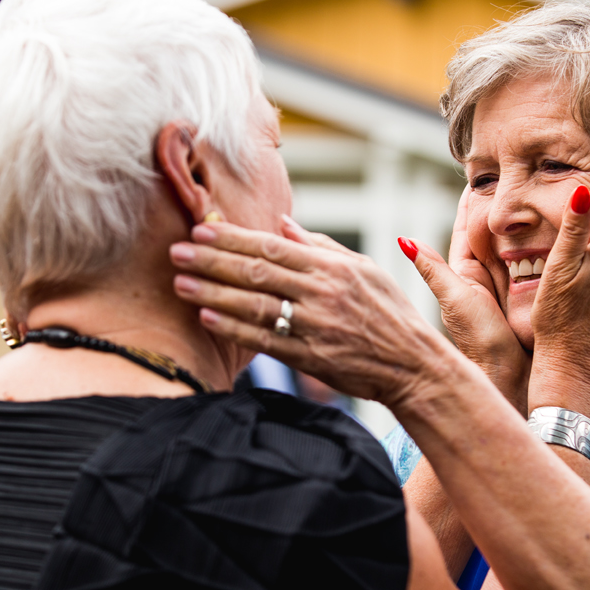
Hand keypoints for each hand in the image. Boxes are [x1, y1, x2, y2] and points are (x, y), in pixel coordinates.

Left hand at [170, 218, 456, 407]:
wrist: (413, 365)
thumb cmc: (389, 314)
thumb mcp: (363, 270)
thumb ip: (320, 247)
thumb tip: (282, 223)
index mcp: (333, 267)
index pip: (273, 246)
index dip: (234, 237)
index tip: (201, 228)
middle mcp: (322, 293)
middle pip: (257, 271)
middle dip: (213, 259)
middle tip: (177, 250)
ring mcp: (315, 326)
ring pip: (255, 304)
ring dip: (213, 292)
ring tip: (180, 282)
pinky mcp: (311, 358)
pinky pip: (265, 340)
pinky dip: (234, 329)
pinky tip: (207, 317)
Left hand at [400, 187, 530, 412]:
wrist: (510, 380)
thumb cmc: (479, 343)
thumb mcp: (455, 299)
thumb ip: (433, 269)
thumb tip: (403, 240)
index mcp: (465, 274)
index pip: (466, 229)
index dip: (472, 203)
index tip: (478, 175)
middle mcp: (487, 278)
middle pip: (494, 233)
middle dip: (501, 205)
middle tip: (510, 174)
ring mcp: (512, 287)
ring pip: (518, 245)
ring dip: (525, 221)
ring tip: (534, 190)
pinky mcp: (534, 296)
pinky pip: (540, 262)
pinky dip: (547, 243)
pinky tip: (559, 224)